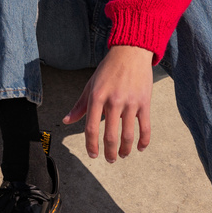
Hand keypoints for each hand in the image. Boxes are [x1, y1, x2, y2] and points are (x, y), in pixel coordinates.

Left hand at [63, 44, 154, 161]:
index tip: (92, 155)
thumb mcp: (90, 85)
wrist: (130, 52)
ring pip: (128, 134)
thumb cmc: (108, 69)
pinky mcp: (145, 102)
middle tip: (109, 160)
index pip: (91, 127)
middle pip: (110, 135)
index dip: (91, 145)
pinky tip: (141, 148)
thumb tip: (66, 121)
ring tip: (122, 155)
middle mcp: (113, 100)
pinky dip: (144, 141)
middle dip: (109, 152)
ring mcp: (131, 102)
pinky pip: (145, 127)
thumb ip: (80, 105)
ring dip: (125, 150)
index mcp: (97, 96)